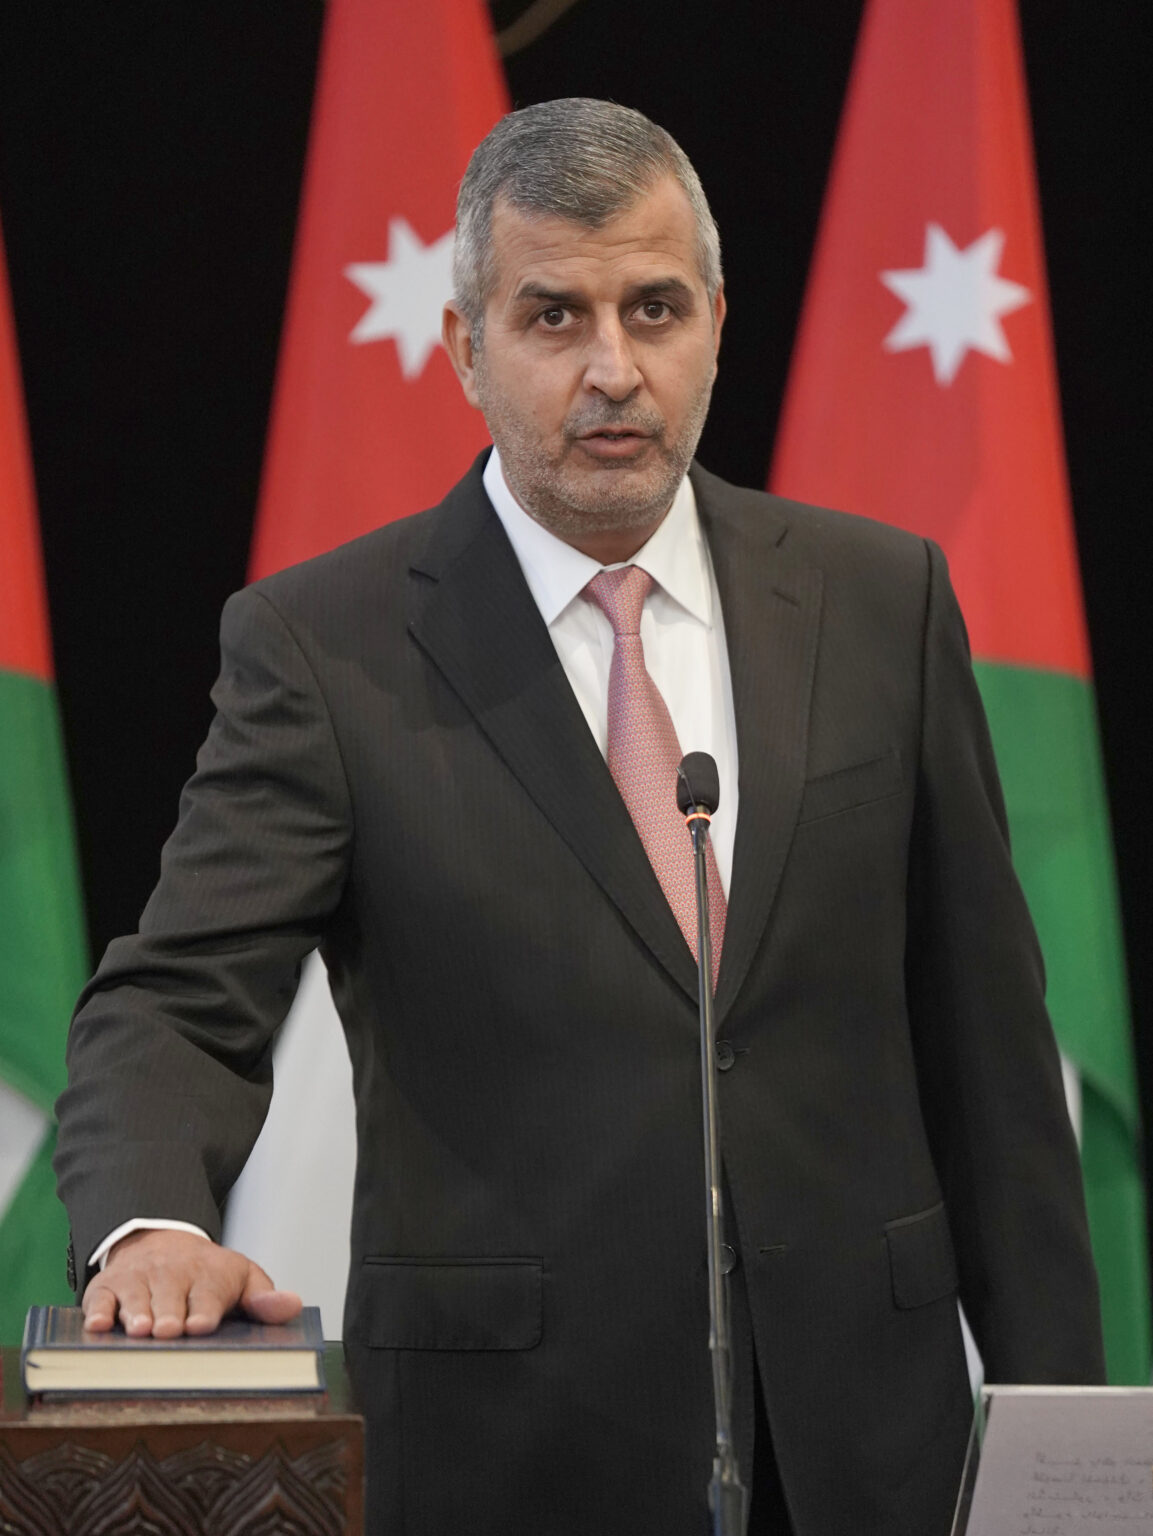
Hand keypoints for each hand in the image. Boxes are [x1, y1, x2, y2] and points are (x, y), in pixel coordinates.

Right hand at [81, 1229, 302, 1338]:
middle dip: (169, 1314)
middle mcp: (171, 1275)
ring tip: (140, 1330)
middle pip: (170, 1297)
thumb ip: (265, 1298)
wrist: (163, 1242)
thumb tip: (293, 1306)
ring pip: (135, 1297)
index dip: (205, 1310)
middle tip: (169, 1330)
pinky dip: (96, 1311)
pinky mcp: (108, 1287)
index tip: (202, 1325)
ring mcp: (138, 1280)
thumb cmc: (206, 1274)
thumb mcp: (242, 1278)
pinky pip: (99, 1299)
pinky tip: (97, 1325)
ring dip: (136, 1313)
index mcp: (208, 1276)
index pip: (208, 1294)